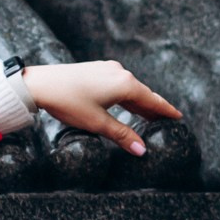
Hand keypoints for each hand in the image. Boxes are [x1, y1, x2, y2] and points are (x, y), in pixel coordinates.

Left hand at [22, 61, 180, 154]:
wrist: (41, 84)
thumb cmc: (69, 102)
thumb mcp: (98, 123)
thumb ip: (122, 135)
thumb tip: (142, 150)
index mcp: (125, 85)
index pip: (153, 100)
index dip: (166, 110)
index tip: (178, 117)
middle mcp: (120, 73)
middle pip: (144, 94)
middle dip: (155, 108)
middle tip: (167, 120)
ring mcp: (108, 70)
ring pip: (131, 89)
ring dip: (140, 103)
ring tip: (149, 116)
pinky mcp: (97, 70)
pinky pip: (120, 85)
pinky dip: (128, 96)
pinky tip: (126, 104)